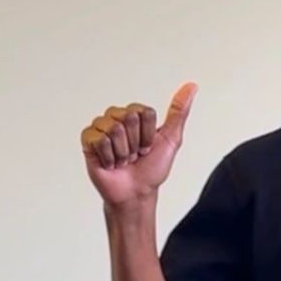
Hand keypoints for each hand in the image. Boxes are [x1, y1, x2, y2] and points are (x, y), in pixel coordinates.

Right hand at [80, 83, 197, 207]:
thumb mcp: (171, 139)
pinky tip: (110, 163)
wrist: (136, 193)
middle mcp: (117, 118)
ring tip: (122, 160)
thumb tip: (191, 86)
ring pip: (114, 129)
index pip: (144, 112)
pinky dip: (108, 157)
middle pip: (129, 117)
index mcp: (136, 115)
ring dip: (122, 152)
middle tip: (134, 155)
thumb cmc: (152, 169)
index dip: (148, 134)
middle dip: (135, 142)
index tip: (148, 147)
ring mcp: (101, 128)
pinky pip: (99, 139)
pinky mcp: (88, 140)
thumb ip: (179, 111)